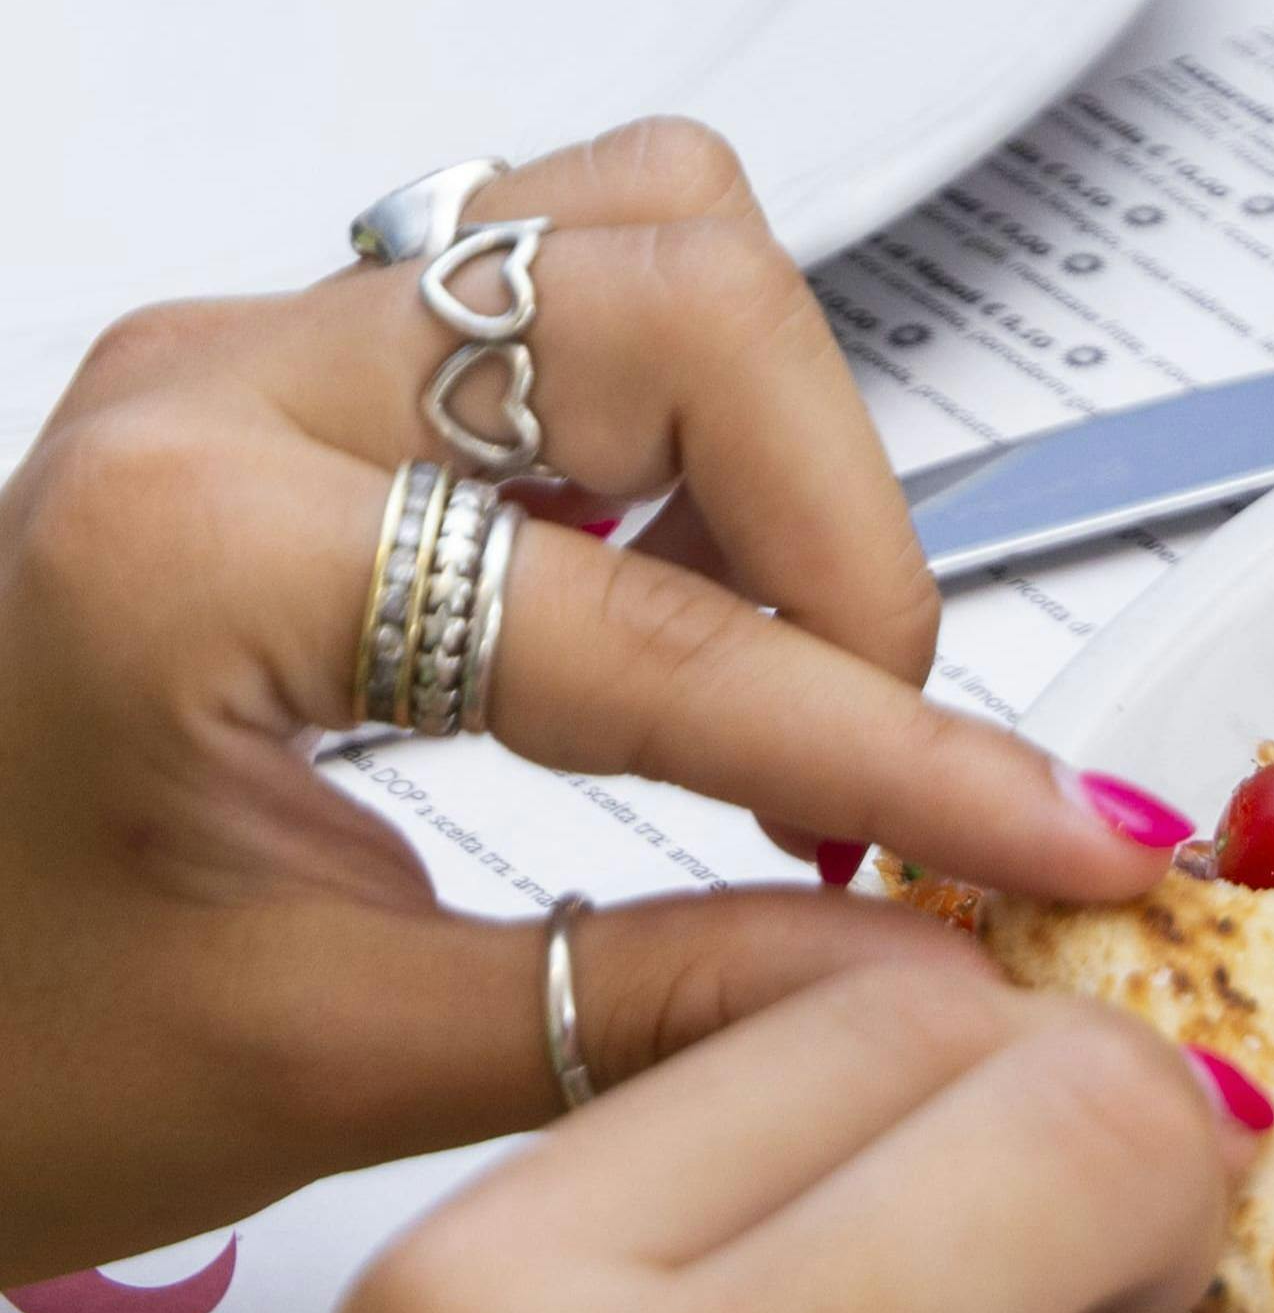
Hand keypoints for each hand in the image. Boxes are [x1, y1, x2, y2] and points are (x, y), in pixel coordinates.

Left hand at [0, 118, 1193, 1271]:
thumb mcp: (315, 1074)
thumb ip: (652, 1010)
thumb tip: (937, 978)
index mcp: (184, 554)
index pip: (658, 629)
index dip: (899, 749)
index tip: (1051, 837)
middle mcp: (217, 394)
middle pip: (680, 295)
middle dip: (841, 530)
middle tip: (871, 747)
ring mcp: (253, 359)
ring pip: (643, 238)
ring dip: (778, 441)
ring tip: (784, 661)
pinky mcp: (300, 379)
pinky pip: (576, 283)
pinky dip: (697, 423)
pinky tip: (691, 604)